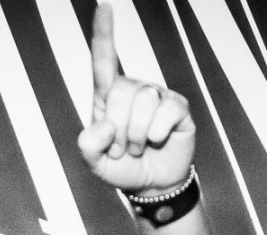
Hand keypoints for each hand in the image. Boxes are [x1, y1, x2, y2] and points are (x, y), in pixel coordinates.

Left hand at [76, 3, 194, 195]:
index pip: (104, 60)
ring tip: (138, 147)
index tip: (104, 7)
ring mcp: (157, 97)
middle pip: (120, 92)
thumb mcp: (94, 163)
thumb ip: (88, 146)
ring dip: (136, 136)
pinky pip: (165, 113)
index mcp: (108, 96)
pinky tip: (157, 141)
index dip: (104, 34)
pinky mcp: (178, 108)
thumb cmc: (122, 167)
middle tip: (123, 147)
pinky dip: (156, 134)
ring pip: (142, 103)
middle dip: (118, 129)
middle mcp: (133, 89)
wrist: (151, 185)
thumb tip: (105, 125)